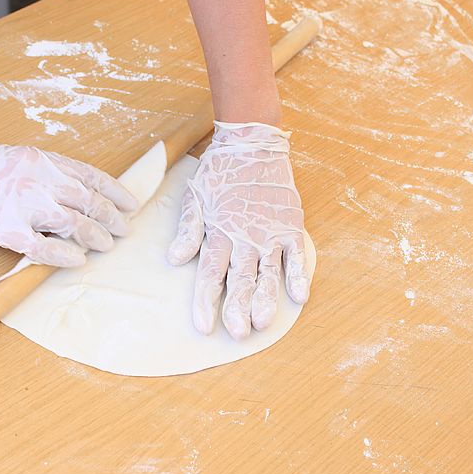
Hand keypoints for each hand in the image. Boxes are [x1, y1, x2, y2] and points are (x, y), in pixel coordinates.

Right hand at [0, 138, 137, 265]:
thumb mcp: (20, 158)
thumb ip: (49, 173)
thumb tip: (80, 194)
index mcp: (45, 161)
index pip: (93, 177)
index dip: (116, 193)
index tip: (130, 205)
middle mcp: (40, 180)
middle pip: (90, 202)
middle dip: (112, 218)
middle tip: (123, 230)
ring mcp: (25, 206)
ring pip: (75, 225)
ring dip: (96, 237)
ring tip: (106, 245)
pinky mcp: (7, 231)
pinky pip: (46, 248)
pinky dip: (65, 256)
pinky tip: (77, 260)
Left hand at [168, 122, 309, 339]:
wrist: (252, 141)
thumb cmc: (219, 171)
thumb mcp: (195, 196)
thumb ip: (189, 229)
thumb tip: (174, 259)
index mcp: (219, 231)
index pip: (211, 273)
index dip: (206, 301)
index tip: (204, 326)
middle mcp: (245, 236)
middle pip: (241, 278)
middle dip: (238, 308)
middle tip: (237, 332)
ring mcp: (270, 232)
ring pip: (268, 272)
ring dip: (267, 298)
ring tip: (263, 322)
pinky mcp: (290, 225)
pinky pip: (296, 255)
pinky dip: (298, 275)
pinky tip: (298, 297)